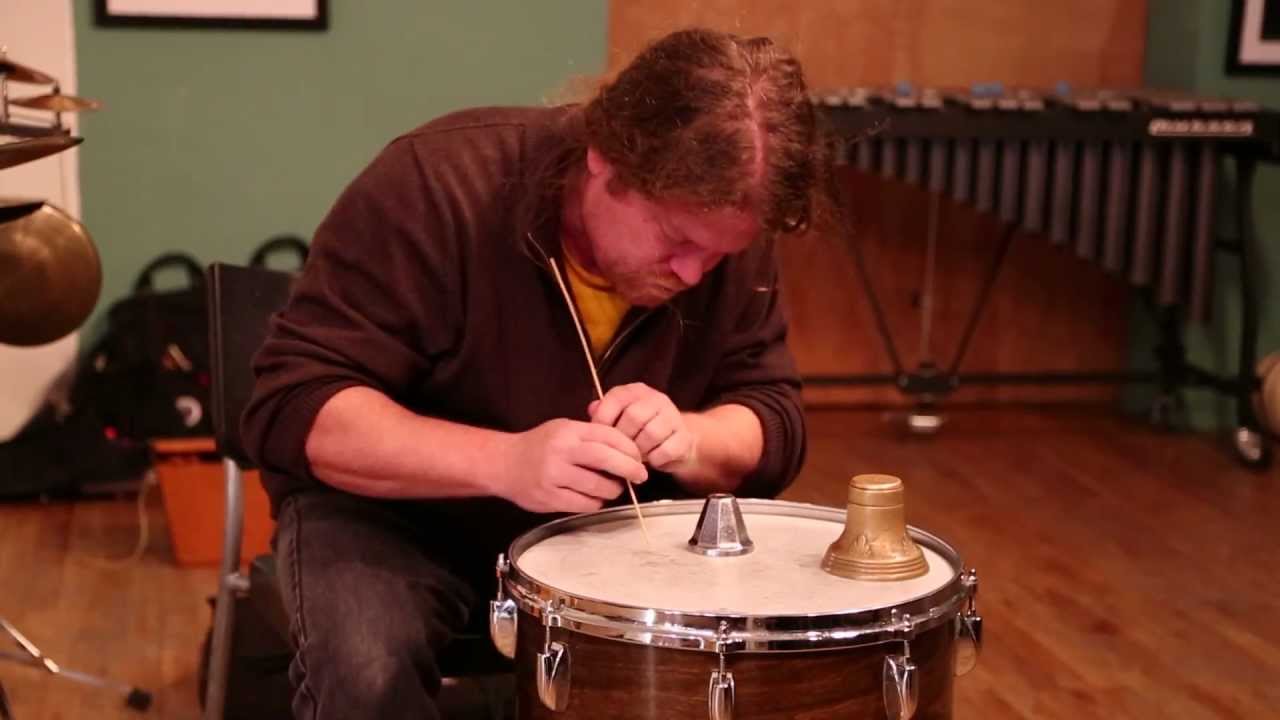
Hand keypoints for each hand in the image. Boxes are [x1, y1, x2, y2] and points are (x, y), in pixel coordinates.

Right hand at [497, 418, 646, 512]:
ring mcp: (554, 476)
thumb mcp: (564, 430)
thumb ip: (592, 436)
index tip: (639, 457)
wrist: (503, 463)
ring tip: (614, 488)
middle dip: (630, 468)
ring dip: (612, 489)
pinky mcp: (549, 498)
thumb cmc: (540, 445)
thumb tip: (628, 450)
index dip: (629, 448)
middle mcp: (561, 451)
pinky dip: (596, 502)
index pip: (608, 436)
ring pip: (597, 486)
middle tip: (640, 476)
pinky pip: (584, 504)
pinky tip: (595, 498)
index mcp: (568, 431)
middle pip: (606, 459)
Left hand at [590, 383, 695, 471]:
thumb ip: (604, 413)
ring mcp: (673, 416)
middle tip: (621, 451)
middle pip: (634, 416)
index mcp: (635, 391)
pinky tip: (653, 460)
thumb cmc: (640, 431)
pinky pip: (666, 450)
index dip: (604, 421)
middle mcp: (656, 399)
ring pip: (651, 433)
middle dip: (624, 439)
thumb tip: (592, 409)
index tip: (601, 438)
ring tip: (637, 457)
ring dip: (640, 451)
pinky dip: (655, 460)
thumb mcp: (619, 419)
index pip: (615, 399)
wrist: (678, 441)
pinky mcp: (685, 437)